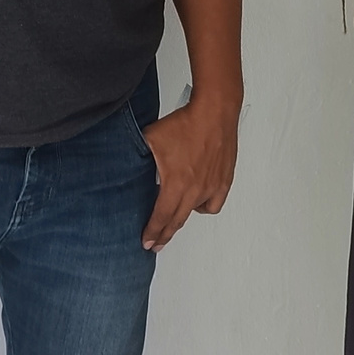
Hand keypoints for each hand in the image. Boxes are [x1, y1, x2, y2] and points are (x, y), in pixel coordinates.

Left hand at [141, 97, 238, 252]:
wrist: (214, 111)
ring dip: (183, 219)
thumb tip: (130, 160)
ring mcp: (211, 186)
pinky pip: (214, 203)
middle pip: (177, 221)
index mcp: (175, 184)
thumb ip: (141, 156)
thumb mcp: (151, 138)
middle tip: (157, 243)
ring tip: (175, 220)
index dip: (152, 232)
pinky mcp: (223, 180)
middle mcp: (195, 190)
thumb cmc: (187, 123)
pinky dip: (205, 205)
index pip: (161, 217)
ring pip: (194, 212)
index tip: (146, 242)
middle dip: (164, 234)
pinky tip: (199, 203)